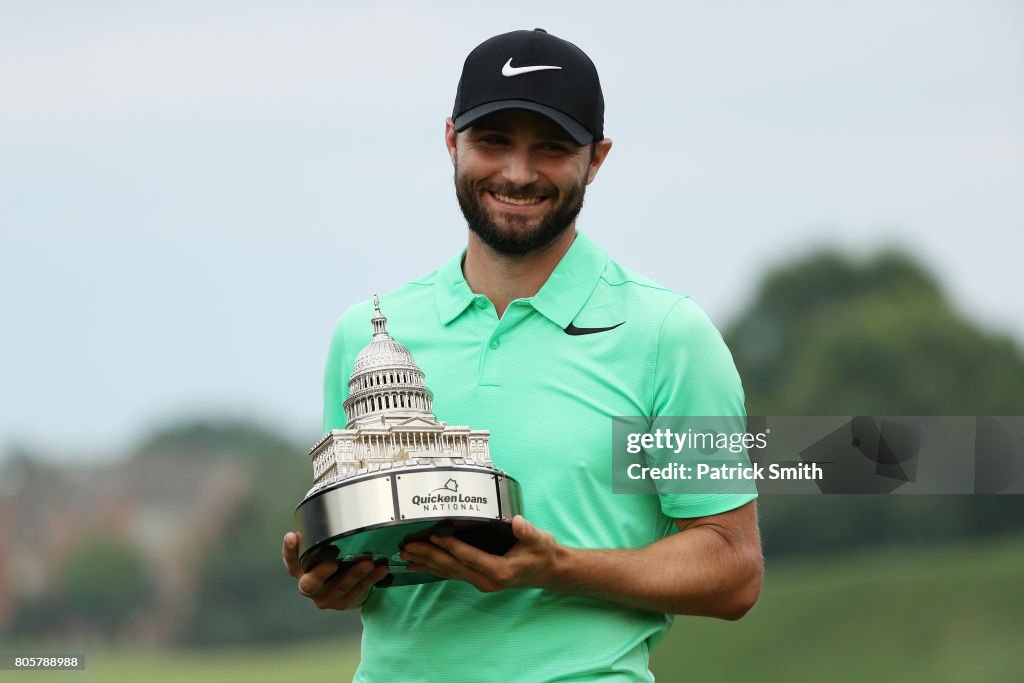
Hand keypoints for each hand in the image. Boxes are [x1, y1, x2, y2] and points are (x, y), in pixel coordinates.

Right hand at [282, 532, 388, 609]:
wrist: (345, 587)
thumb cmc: (332, 559)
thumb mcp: (324, 548)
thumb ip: (322, 535)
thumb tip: (326, 505)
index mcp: (300, 570)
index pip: (290, 561)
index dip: (289, 550)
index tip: (294, 536)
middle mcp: (310, 586)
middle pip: (310, 584)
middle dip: (321, 573)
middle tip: (333, 563)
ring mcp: (326, 597)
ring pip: (340, 587)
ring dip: (355, 574)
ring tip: (368, 562)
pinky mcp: (344, 603)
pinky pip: (359, 592)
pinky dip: (371, 579)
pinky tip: (381, 569)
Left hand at [399, 516, 564, 592]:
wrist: (549, 571)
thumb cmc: (543, 554)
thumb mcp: (540, 540)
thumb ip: (528, 532)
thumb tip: (517, 523)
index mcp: (499, 571)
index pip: (469, 558)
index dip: (451, 547)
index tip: (434, 537)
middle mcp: (486, 580)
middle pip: (452, 568)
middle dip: (429, 557)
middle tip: (408, 547)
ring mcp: (481, 582)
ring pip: (449, 572)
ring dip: (426, 563)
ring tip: (406, 556)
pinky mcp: (477, 578)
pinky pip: (452, 573)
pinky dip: (434, 568)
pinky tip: (419, 565)